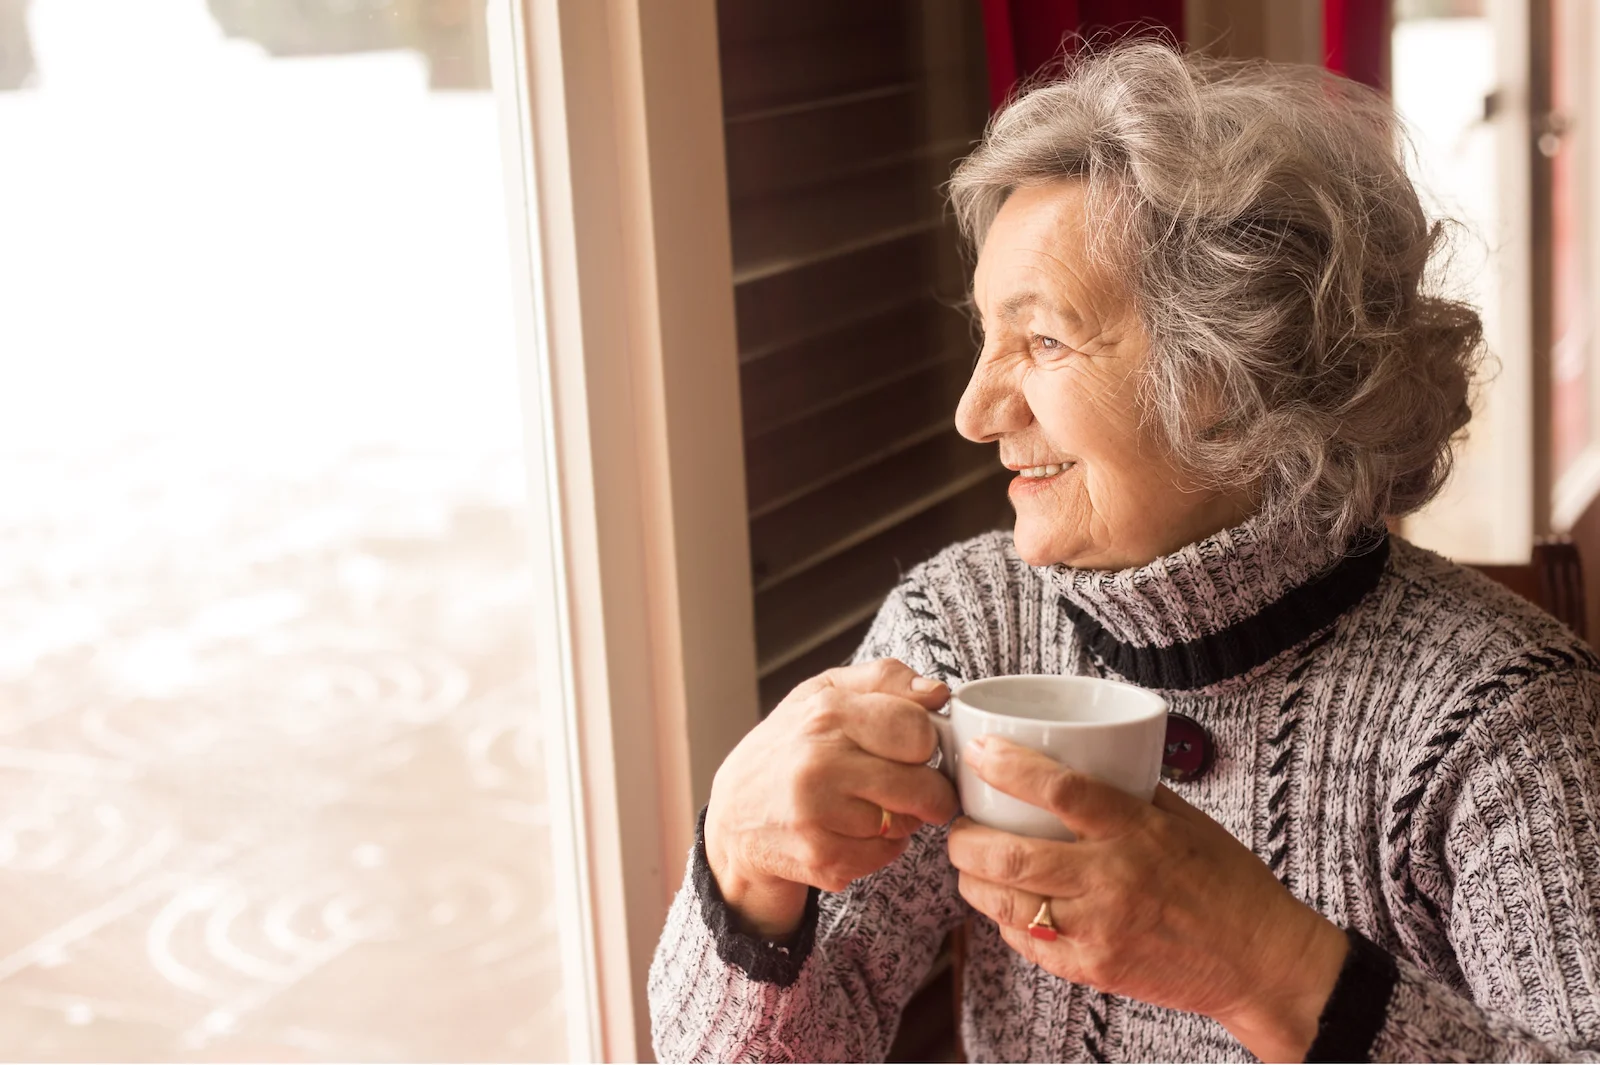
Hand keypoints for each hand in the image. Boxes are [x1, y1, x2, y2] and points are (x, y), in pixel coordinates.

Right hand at [704, 659, 959, 938]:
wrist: (733, 816)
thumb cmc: (788, 748)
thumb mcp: (825, 694)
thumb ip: (885, 680)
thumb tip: (937, 692)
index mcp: (826, 713)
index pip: (917, 730)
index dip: (925, 742)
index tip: (915, 749)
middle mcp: (819, 763)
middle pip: (921, 786)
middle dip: (929, 791)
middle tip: (916, 789)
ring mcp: (818, 815)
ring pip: (907, 825)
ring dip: (901, 821)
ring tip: (869, 806)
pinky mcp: (821, 858)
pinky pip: (885, 856)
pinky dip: (879, 848)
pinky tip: (852, 832)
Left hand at [946, 737, 1347, 1062]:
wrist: (1260, 960)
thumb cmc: (1225, 881)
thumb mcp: (1184, 820)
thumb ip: (1129, 793)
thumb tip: (1075, 759)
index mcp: (1136, 831)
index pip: (1059, 789)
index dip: (1008, 767)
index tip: (979, 753)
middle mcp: (1113, 880)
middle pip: (1009, 856)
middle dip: (964, 839)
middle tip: (957, 826)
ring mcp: (1099, 930)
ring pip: (1005, 902)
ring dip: (971, 880)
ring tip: (969, 865)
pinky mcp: (1093, 970)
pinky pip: (1026, 942)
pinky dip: (1003, 919)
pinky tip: (1004, 904)